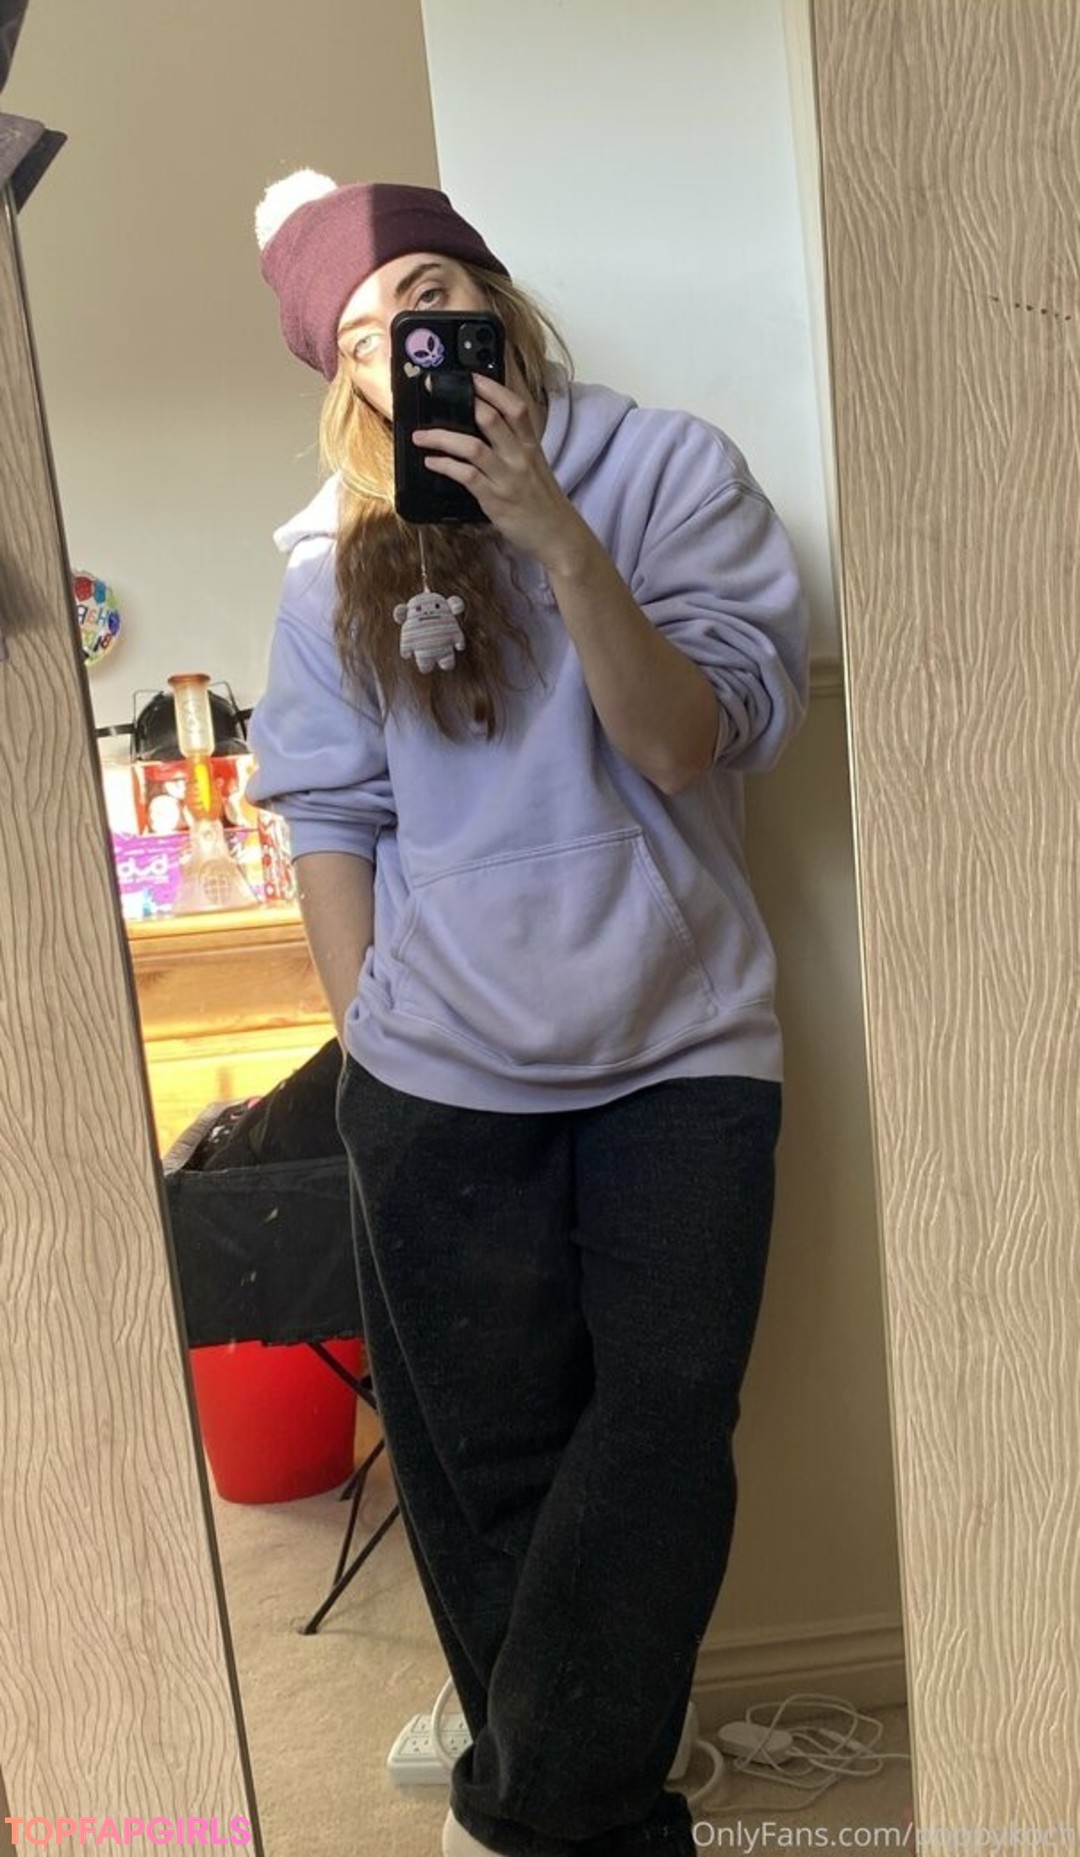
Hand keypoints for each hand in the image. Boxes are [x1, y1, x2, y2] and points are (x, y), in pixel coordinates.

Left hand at [412, 372, 591, 572]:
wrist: (559, 535)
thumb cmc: (543, 502)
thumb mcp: (536, 466)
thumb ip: (515, 446)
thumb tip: (486, 429)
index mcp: (531, 445)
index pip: (515, 407)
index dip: (492, 389)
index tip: (470, 377)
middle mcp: (520, 457)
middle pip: (490, 419)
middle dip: (460, 404)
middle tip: (434, 396)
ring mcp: (507, 478)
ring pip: (472, 447)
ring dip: (442, 438)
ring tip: (420, 436)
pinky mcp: (495, 499)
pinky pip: (466, 476)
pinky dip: (445, 466)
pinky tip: (432, 462)